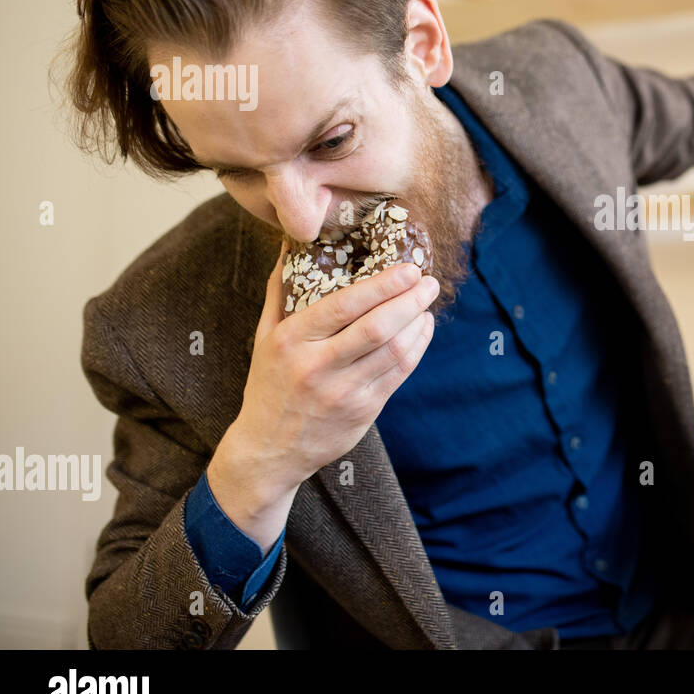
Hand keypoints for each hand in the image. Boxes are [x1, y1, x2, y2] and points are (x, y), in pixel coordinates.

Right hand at [208, 248, 439, 549]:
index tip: (408, 269)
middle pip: (377, 328)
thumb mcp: (264, 336)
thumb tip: (291, 243)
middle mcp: (316, 366)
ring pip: (394, 352)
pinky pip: (399, 374)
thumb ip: (280, 290)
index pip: (343, 306)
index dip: (382, 285)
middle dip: (410, 300)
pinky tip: (422, 331)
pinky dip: (417, 348)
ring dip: (418, 324)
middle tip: (428, 282)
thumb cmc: (269, 384)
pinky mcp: (363, 412)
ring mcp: (342, 392)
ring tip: (426, 305)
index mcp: (291, 341)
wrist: (268, 450)